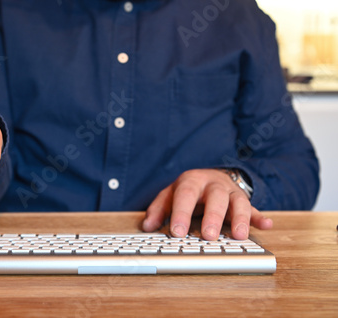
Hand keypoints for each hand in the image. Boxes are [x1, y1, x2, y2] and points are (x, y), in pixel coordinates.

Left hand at [142, 169, 272, 239]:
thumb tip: (147, 226)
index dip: (181, 213)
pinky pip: (255, 208)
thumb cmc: (188, 190)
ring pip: (239, 202)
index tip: (177, 232)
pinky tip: (266, 225)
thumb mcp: (169, 195)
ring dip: (241, 218)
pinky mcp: (244, 201)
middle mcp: (213, 185)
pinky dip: (260, 217)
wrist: (209, 177)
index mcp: (191, 181)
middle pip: (215, 197)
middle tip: (209, 236)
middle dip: (213, 217)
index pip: (185, 195)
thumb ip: (158, 209)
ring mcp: (231, 192)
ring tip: (240, 236)